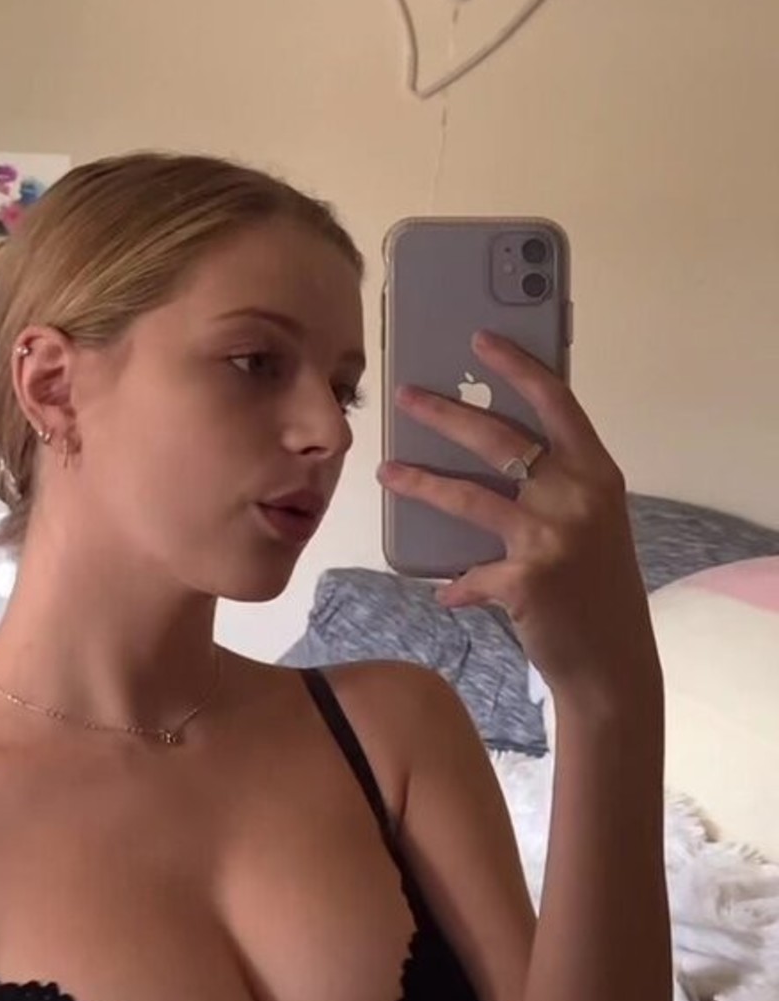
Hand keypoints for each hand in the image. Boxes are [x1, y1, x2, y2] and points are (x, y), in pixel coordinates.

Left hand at [377, 330, 660, 711]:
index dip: (518, 366)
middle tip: (404, 396)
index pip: (556, 401)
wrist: (615, 661)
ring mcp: (551, 536)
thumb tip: (495, 447)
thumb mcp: (593, 520)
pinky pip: (470, 572)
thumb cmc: (598, 585)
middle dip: (444, 413)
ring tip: (386, 471)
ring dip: (420, 483)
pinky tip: (445, 589)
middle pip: (498, 439)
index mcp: (597, 472)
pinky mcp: (525, 579)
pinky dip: (457, 582)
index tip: (480, 340)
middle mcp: (577, 496)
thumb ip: (557, 482)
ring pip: (468, 497)